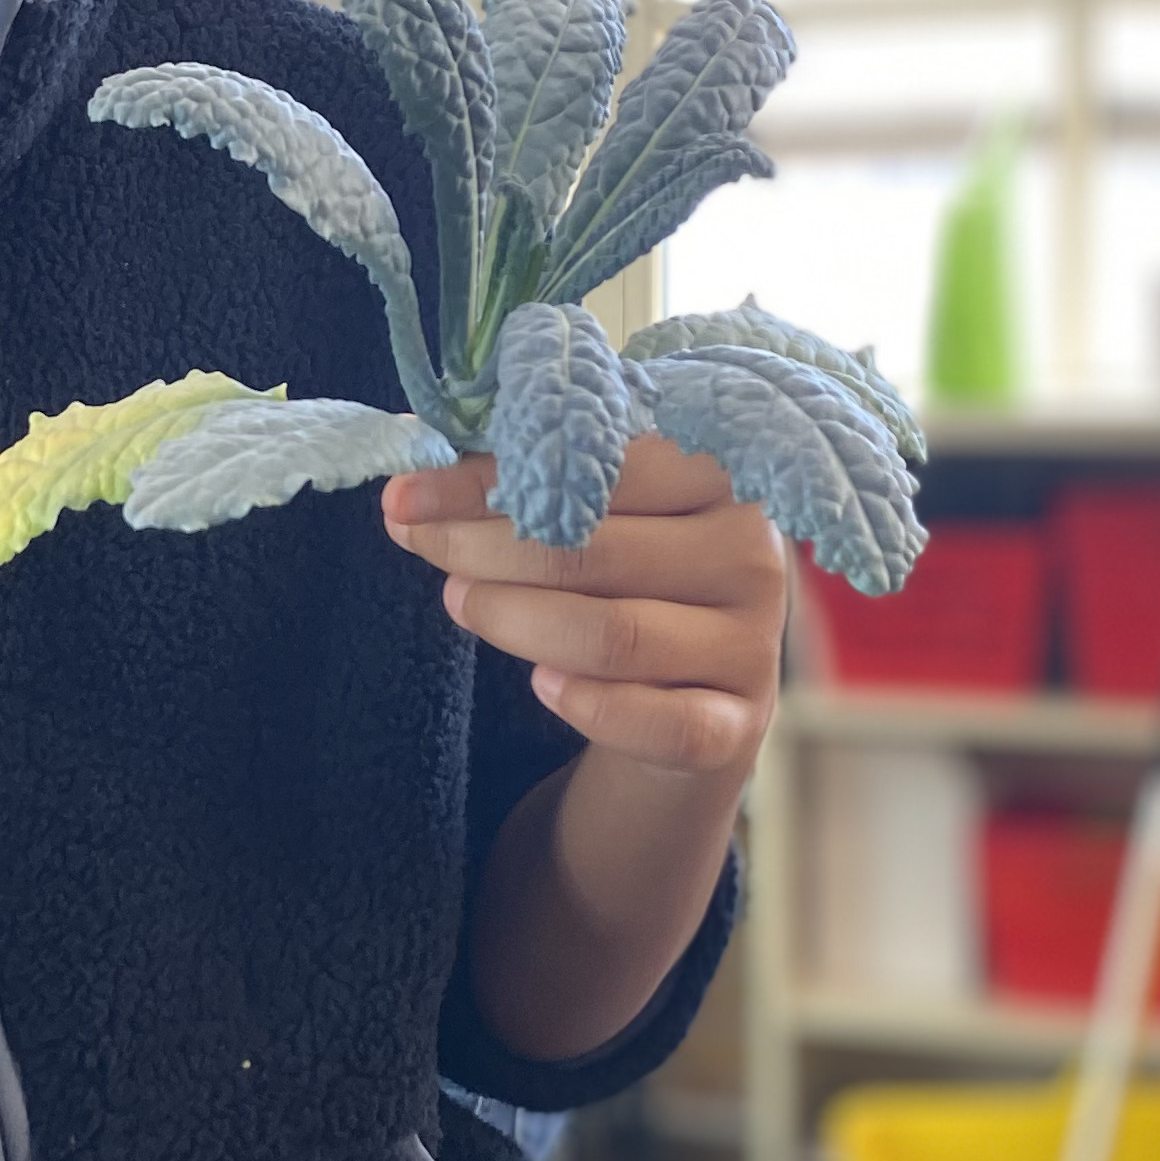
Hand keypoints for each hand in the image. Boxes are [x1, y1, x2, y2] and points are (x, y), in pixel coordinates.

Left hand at [383, 435, 785, 775]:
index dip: (492, 477)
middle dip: (486, 549)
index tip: (406, 494)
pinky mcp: (737, 726)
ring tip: (460, 603)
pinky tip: (541, 686)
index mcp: (719, 474)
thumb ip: (519, 473)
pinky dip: (592, 706)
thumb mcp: (588, 517)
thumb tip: (410, 434)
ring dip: (516, 621)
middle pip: (597, 550)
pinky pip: (660, 723)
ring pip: (614, 634)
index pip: (600, 462)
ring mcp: (753, 645)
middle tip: (422, 546)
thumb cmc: (625, 583)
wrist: (688, 698)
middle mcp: (751, 552)